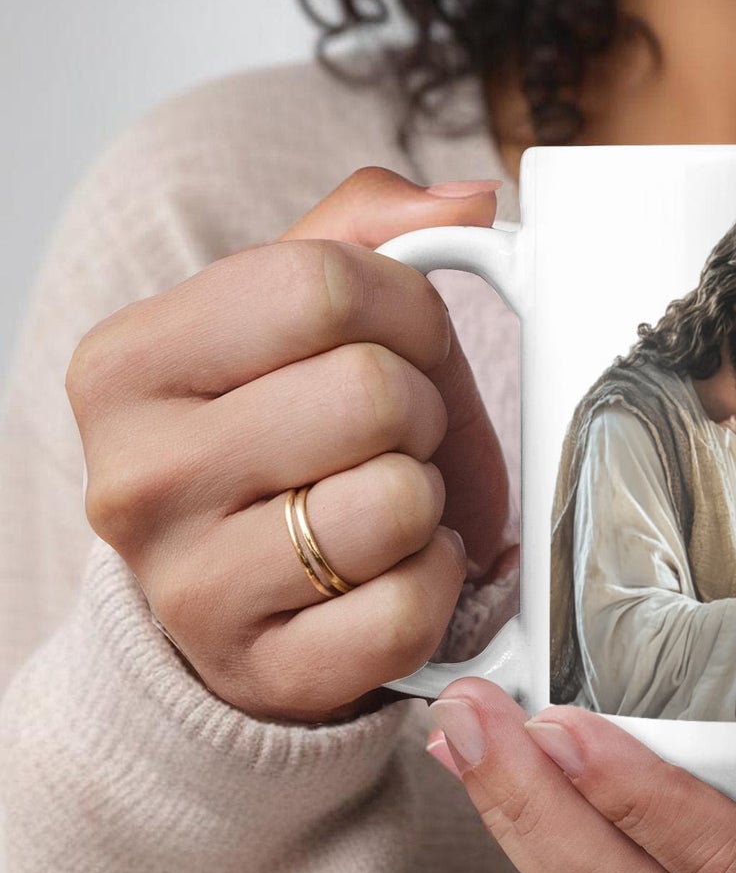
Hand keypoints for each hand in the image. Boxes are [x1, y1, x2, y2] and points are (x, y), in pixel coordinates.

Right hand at [65, 166, 510, 723]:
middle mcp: (135, 477)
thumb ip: (370, 229)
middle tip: (389, 434)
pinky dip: (434, 582)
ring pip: (398, 503)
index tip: (403, 338)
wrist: (236, 581)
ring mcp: (189, 590)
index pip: (325, 284)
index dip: (405, 308)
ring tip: (380, 500)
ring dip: (426, 497)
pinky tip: (389, 570)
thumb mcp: (288, 311)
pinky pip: (411, 609)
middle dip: (418, 407)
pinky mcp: (263, 673)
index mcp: (128, 361)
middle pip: (373, 393)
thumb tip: (470, 200)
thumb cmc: (278, 426)